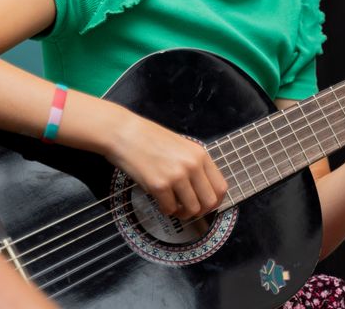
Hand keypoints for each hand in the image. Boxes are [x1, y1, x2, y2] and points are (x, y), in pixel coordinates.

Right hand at [104, 112, 226, 218]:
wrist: (124, 132)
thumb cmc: (149, 138)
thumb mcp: (181, 146)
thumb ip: (194, 164)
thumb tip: (202, 189)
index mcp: (200, 154)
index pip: (221, 187)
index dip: (215, 202)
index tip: (205, 205)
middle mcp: (192, 165)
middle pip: (209, 202)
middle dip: (200, 211)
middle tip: (188, 210)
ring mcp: (176, 176)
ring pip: (191, 209)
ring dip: (182, 212)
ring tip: (172, 205)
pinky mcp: (159, 185)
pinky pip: (169, 209)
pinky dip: (165, 209)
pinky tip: (159, 200)